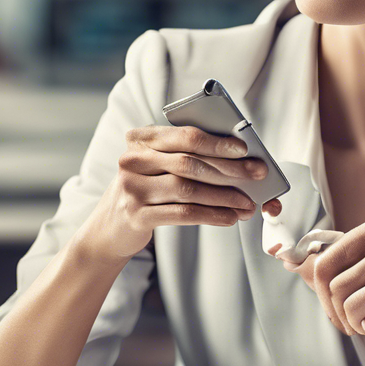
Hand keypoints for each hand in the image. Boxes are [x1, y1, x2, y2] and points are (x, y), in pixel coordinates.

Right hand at [79, 125, 282, 261]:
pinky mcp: (137, 215)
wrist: (107, 228)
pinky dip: (211, 215)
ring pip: (189, 189)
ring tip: (247, 203)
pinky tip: (229, 217)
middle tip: (256, 175)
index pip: (185, 136)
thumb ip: (185, 157)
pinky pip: (182, 213)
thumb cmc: (144, 190)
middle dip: (229, 169)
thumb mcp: (156, 167)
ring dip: (224, 196)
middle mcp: (134, 160)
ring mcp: (133, 188)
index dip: (217, 142)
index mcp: (142, 140)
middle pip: (190, 162)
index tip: (244, 149)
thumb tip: (237, 161)